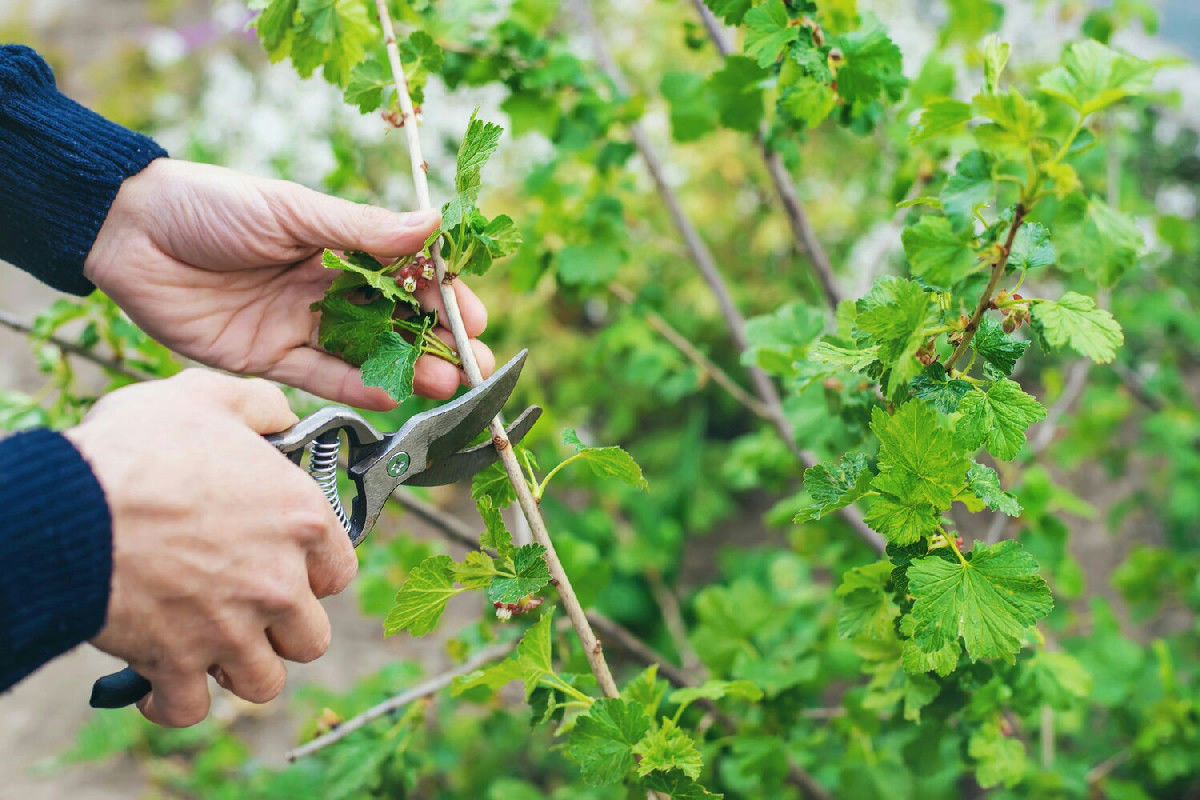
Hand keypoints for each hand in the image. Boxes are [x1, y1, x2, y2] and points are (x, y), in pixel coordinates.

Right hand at [67, 370, 356, 726]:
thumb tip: (282, 417)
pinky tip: (158, 683)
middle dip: (281, 631)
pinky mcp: (179, 662)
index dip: (314, 575)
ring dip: (238, 669)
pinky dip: (173, 702)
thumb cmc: (137, 450)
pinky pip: (191, 709)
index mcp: (300, 519)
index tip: (289, 571)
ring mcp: (233, 628)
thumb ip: (258, 406)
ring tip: (210, 646)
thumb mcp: (207, 398)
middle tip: (247, 611)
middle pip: (310, 638)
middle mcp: (279, 581)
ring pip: (263, 682)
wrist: (69, 505)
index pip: (340, 572)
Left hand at [84, 159, 495, 407]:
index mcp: (338, 243)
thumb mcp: (292, 210)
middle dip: (439, 343)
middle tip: (476, 365)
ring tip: (448, 385)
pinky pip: (320, 376)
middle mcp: (325, 287)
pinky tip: (392, 394)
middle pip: (395, 320)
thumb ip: (362, 229)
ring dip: (409, 369)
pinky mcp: (267, 358)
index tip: (475, 316)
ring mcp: (299, 324)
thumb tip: (436, 223)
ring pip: (366, 353)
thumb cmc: (211, 204)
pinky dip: (356, 386)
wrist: (127, 234)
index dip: (443, 296)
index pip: (407, 274)